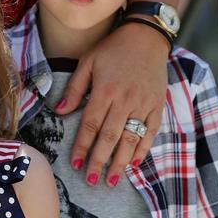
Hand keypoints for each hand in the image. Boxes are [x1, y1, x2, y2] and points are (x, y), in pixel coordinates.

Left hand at [56, 22, 167, 185]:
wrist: (146, 37)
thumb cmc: (113, 49)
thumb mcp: (88, 62)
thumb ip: (75, 88)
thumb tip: (59, 112)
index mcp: (105, 91)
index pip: (91, 125)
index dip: (82, 147)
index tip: (76, 165)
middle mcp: (125, 100)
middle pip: (110, 137)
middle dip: (99, 161)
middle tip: (91, 180)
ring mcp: (143, 104)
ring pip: (131, 139)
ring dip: (120, 162)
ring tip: (111, 180)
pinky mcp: (158, 105)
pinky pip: (150, 132)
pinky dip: (143, 149)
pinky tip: (134, 164)